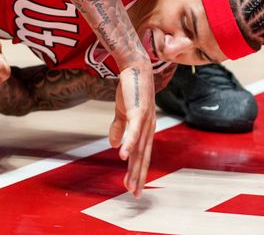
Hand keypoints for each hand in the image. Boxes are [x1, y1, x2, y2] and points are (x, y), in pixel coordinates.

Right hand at [108, 63, 155, 197]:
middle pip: (143, 157)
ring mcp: (145, 121)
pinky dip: (129, 144)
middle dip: (138, 177)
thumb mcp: (122, 112)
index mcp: (144, 130)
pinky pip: (133, 132)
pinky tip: (123, 156)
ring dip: (134, 167)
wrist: (135, 68)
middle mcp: (148, 129)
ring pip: (139, 149)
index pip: (141, 155)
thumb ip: (119, 129)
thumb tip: (115, 146)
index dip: (137, 172)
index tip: (131, 187)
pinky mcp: (139, 112)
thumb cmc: (130, 88)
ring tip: (129, 183)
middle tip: (133, 194)